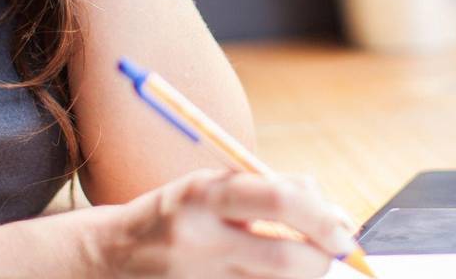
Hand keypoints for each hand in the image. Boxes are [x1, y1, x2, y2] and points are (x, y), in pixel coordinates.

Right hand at [93, 168, 359, 278]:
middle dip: (321, 256)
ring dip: (303, 273)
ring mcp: (202, 278)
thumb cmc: (174, 214)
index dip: (323, 217)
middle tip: (330, 250)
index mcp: (204, 194)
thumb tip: (333, 211)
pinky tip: (269, 273)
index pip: (280, 201)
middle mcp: (202, 238)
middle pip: (289, 259)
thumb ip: (269, 189)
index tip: (343, 229)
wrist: (112, 257)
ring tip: (298, 258)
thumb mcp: (211, 186)